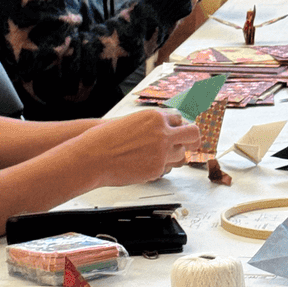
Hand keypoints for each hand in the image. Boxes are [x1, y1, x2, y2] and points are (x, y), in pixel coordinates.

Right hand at [81, 108, 199, 185]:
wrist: (93, 157)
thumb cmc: (105, 139)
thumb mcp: (131, 122)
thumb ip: (151, 125)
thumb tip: (165, 128)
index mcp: (156, 117)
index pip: (180, 119)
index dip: (180, 127)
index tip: (181, 131)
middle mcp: (163, 133)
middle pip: (192, 134)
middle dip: (194, 140)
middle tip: (194, 144)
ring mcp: (162, 152)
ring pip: (182, 155)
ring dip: (175, 156)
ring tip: (161, 157)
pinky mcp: (157, 169)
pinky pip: (167, 169)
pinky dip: (160, 168)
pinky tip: (146, 166)